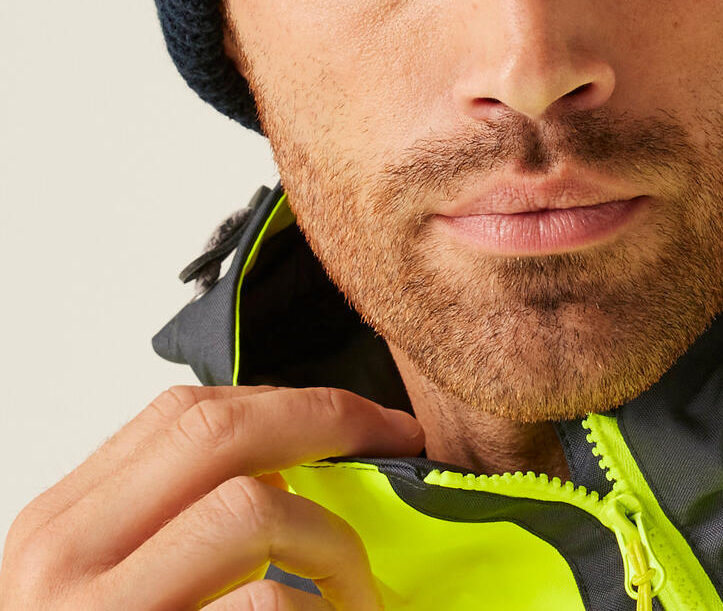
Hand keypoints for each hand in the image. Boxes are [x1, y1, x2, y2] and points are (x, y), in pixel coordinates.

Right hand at [0, 384, 423, 607]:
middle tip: (394, 441)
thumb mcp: (106, 590)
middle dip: (327, 421)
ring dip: (334, 541)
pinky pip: (269, 609)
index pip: (182, 414)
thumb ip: (167, 525)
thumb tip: (290, 468)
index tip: (357, 417)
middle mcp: (63, 561)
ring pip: (253, 510)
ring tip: (357, 590)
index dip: (286, 401)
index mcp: (58, 528)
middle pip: (217, 433)